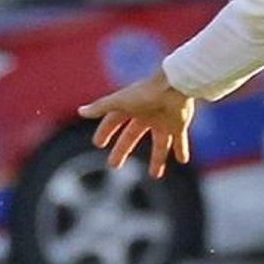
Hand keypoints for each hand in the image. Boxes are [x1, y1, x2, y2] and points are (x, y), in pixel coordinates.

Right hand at [78, 70, 196, 176]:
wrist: (173, 88)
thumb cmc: (145, 93)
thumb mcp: (120, 101)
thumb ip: (101, 107)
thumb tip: (81, 111)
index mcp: (131, 107)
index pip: (113, 121)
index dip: (105, 131)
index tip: (98, 144)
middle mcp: (147, 115)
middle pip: (132, 136)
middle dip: (123, 150)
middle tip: (113, 166)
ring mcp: (163, 120)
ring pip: (159, 143)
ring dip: (157, 159)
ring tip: (155, 175)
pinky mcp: (179, 124)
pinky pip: (180, 140)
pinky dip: (181, 149)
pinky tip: (183, 160)